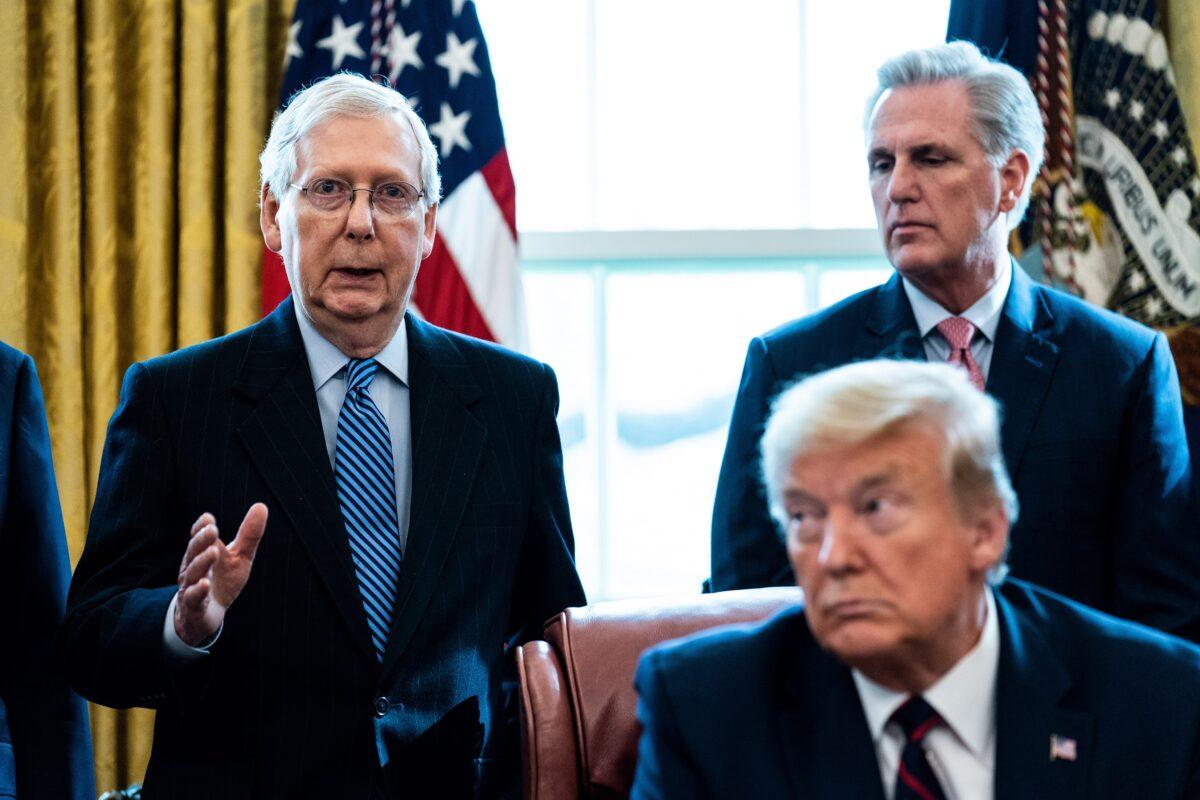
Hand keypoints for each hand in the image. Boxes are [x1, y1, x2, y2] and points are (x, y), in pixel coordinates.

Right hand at [174, 503, 268, 646]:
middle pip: (194, 552)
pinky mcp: (194, 607)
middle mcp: (193, 568)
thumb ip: (249, 535)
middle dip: (202, 540)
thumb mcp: (240, 557)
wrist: (207, 616)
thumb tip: (261, 506)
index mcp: (203, 553)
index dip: (201, 528)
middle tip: (212, 529)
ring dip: (201, 562)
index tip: (208, 518)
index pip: (198, 537)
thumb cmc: (224, 581)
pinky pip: (193, 598)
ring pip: (192, 573)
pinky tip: (204, 584)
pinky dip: (197, 591)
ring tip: (213, 552)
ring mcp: (191, 587)